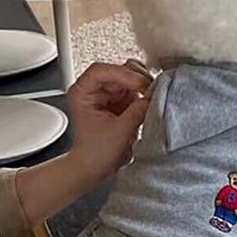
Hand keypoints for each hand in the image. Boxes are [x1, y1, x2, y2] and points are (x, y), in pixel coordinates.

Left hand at [67, 61, 152, 184]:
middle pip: (119, 70)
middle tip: (151, 90)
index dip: (122, 74)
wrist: (95, 167)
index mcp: (83, 92)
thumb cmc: (95, 153)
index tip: (140, 85)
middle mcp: (95, 89)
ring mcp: (110, 93)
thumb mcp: (118, 132)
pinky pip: (138, 88)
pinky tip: (152, 101)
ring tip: (152, 96)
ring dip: (144, 85)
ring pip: (131, 76)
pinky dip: (147, 93)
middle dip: (137, 78)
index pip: (101, 71)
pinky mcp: (122, 100)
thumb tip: (153, 98)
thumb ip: (137, 111)